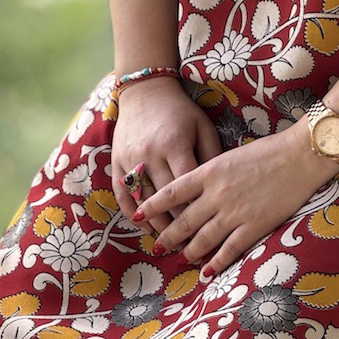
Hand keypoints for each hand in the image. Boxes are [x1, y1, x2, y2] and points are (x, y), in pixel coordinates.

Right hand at [112, 79, 222, 235]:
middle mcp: (150, 154)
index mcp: (174, 145)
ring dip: (157, 225)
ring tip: (171, 244)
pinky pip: (123, 194)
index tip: (210, 229)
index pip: (187, 187)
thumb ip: (213, 156)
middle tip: (193, 247)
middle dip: (179, 225)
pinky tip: (146, 227)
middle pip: (165, 199)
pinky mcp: (116, 161)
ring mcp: (130, 158)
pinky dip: (134, 213)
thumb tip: (222, 189)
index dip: (198, 210)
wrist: (145, 91)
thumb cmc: (181, 112)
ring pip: (143, 201)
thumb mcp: (203, 127)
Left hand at [133, 123, 338, 275]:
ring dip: (189, 252)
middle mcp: (217, 194)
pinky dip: (217, 263)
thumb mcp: (230, 156)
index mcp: (209, 171)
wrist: (300, 156)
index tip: (138, 214)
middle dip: (168, 236)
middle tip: (157, 247)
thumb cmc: (268, 152)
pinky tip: (208, 272)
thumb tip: (194, 192)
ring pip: (203, 239)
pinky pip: (229, 250)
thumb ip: (210, 174)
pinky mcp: (254, 226)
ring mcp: (235, 212)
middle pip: (183, 220)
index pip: (172, 191)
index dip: (152, 205)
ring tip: (181, 259)